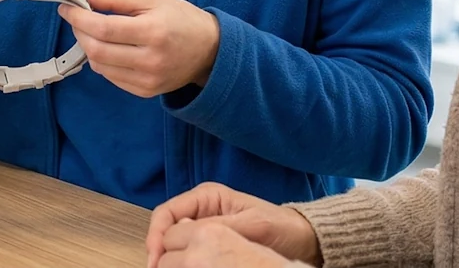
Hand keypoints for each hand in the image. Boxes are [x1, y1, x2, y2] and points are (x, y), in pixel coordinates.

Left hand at [56, 0, 220, 97]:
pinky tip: (109, 48)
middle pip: (97, 50)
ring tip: (94, 32)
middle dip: (80, 32)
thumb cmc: (180, 19)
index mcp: (152, 32)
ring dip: (89, 47)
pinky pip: (111, 78)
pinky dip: (102, 61)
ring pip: (99, 66)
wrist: (210, 50)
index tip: (66, 7)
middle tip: (77, 18)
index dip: (78, 18)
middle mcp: (150, 60)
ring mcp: (147, 79)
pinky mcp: (145, 91)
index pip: (103, 29)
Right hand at [155, 221, 291, 267]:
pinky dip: (182, 263)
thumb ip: (219, 226)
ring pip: (173, 244)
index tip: (156, 259)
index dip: (156, 236)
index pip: (166, 213)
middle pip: (165, 230)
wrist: (302, 240)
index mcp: (207, 197)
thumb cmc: (280, 227)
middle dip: (159, 251)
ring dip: (169, 259)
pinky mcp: (210, 245)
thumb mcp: (251, 226)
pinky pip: (188, 254)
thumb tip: (184, 232)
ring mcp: (204, 228)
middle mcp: (200, 210)